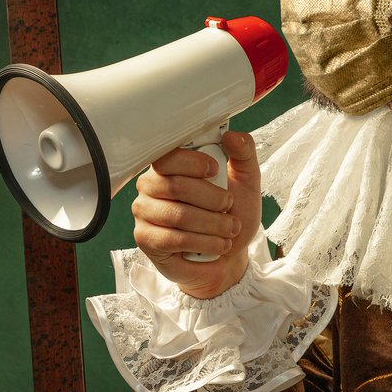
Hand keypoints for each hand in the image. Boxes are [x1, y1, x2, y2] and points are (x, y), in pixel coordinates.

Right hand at [131, 130, 261, 299]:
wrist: (229, 255)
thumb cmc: (231, 215)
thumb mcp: (246, 181)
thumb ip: (243, 154)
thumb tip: (232, 136)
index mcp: (170, 166)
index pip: (169, 156)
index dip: (192, 162)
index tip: (214, 169)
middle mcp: (151, 186)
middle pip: (175, 186)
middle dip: (211, 199)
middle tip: (230, 206)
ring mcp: (145, 213)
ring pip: (177, 215)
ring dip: (212, 224)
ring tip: (230, 229)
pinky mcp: (146, 239)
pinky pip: (174, 239)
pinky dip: (204, 243)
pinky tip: (219, 244)